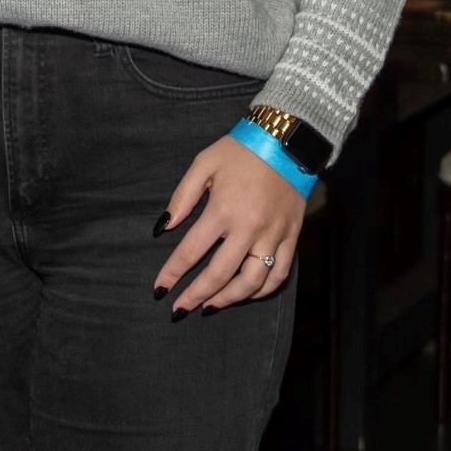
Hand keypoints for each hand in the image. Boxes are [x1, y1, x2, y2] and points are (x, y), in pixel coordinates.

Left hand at [154, 135, 306, 312]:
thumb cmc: (240, 151)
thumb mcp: (203, 163)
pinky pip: (279, 275)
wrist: (285, 141)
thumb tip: (163, 227)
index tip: (159, 289)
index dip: (173, 273)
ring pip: (251, 282)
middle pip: (218, 274)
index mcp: (222, 210)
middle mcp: (248, 229)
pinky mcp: (291, 238)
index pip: (191, 251)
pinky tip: (246, 294)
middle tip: (179, 310)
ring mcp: (273, 236)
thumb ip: (182, 197)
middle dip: (195, 295)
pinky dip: (263, 291)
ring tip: (209, 306)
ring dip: (228, 299)